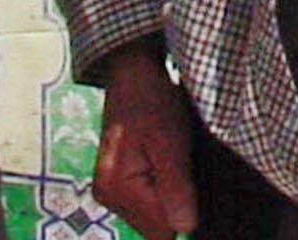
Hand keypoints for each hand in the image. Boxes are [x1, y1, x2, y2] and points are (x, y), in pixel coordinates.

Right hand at [93, 43, 197, 239]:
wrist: (134, 74)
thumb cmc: (151, 99)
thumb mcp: (169, 139)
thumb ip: (175, 184)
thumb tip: (186, 226)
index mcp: (116, 187)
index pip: (161, 230)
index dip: (184, 208)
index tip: (190, 177)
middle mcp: (107, 196)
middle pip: (156, 227)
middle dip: (176, 201)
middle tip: (181, 163)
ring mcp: (111, 192)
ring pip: (154, 217)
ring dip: (170, 194)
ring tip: (173, 160)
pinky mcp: (119, 185)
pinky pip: (149, 204)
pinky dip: (162, 189)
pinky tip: (166, 165)